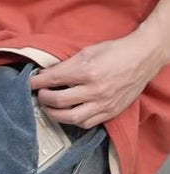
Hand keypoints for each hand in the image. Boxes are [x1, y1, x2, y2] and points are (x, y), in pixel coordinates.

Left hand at [29, 27, 167, 128]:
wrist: (143, 58)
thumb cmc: (115, 52)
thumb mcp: (88, 51)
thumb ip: (67, 64)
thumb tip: (47, 74)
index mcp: (87, 70)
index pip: (53, 79)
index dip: (37, 82)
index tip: (30, 83)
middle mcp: (94, 90)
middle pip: (58, 101)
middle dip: (43, 98)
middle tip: (40, 95)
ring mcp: (103, 103)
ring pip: (71, 118)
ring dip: (54, 114)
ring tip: (49, 107)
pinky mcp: (110, 112)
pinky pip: (86, 123)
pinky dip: (73, 121)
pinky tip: (67, 115)